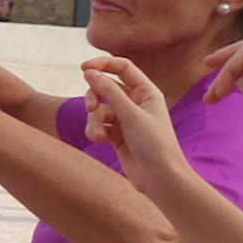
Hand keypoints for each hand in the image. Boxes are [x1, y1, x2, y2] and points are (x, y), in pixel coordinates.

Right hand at [80, 53, 192, 184]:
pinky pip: (97, 124)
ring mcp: (125, 118)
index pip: (122, 67)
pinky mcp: (116, 134)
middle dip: (94, 97)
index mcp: (147, 92)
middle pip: (105, 87)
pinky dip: (95, 131)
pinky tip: (100, 141)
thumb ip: (109, 92)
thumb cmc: (154, 145)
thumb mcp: (130, 115)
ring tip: (98, 135)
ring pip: (98, 108)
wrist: (160, 178)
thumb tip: (89, 72)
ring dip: (93, 120)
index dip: (103, 64)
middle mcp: (136, 102)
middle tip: (90, 108)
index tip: (83, 68)